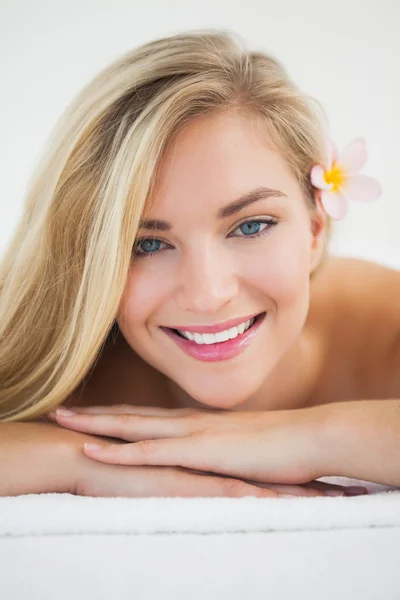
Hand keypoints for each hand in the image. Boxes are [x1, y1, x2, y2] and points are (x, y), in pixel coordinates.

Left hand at [47, 403, 361, 493]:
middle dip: (94, 413)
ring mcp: (193, 435)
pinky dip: (120, 451)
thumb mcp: (244, 448)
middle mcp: (189, 423)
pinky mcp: (201, 452)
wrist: (310, 437)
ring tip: (63, 420)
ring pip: (133, 428)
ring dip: (96, 425)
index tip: (92, 413)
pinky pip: (152, 453)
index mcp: (198, 424)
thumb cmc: (283, 445)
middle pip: (132, 416)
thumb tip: (215, 458)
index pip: (150, 417)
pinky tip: (94, 451)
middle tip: (60, 408)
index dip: (118, 415)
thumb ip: (224, 450)